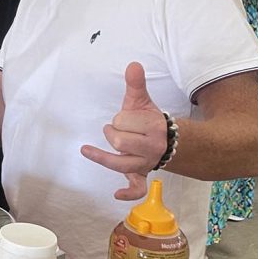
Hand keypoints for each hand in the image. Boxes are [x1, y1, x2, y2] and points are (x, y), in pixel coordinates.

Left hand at [80, 62, 167, 199]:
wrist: (169, 141)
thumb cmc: (148, 121)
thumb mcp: (141, 101)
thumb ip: (135, 84)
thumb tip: (133, 64)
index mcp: (154, 128)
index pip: (123, 122)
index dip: (120, 119)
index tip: (126, 119)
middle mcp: (151, 149)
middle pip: (119, 142)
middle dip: (113, 133)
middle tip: (118, 130)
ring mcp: (146, 164)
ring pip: (121, 163)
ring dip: (105, 156)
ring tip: (89, 150)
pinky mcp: (141, 175)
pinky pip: (137, 188)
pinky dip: (128, 193)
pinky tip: (116, 194)